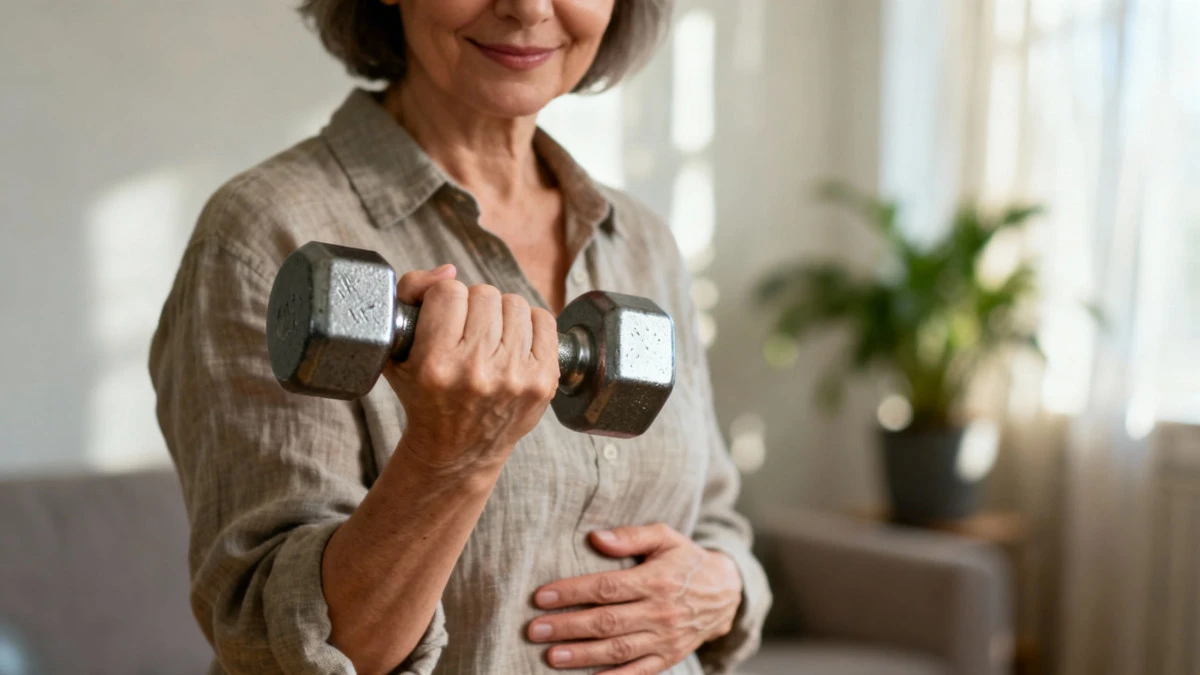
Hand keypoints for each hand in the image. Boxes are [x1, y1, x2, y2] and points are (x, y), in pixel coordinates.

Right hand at [382, 266, 559, 476]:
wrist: (458, 450)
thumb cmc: (424, 393)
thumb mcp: (396, 350)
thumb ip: (410, 293)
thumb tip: (450, 271)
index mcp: (436, 364)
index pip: (449, 292)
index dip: (442, 299)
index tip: (440, 318)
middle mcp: (477, 371)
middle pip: (484, 294)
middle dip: (472, 306)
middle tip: (465, 331)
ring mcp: (515, 377)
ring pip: (514, 303)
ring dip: (500, 314)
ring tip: (489, 338)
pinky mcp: (543, 381)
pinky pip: (544, 320)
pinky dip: (528, 324)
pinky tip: (513, 343)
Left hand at [529, 524, 742, 673]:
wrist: (726, 593)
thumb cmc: (687, 560)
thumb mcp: (665, 537)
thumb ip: (631, 536)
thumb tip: (596, 538)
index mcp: (656, 580)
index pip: (607, 588)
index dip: (572, 592)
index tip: (541, 596)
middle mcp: (660, 612)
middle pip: (607, 621)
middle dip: (567, 626)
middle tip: (534, 629)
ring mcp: (665, 639)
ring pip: (618, 650)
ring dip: (582, 654)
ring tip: (551, 656)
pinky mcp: (668, 657)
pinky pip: (638, 673)